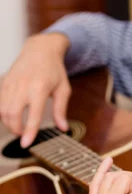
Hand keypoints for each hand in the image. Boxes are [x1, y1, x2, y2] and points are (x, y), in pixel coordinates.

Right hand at [0, 32, 70, 147]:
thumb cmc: (54, 70)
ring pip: (3, 110)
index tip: (26, 144)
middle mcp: (23, 86)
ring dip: (8, 123)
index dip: (29, 132)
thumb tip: (62, 128)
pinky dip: (2, 113)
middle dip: (16, 130)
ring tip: (18, 127)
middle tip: (23, 135)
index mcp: (40, 88)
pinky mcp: (4, 82)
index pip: (33, 115)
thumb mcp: (63, 89)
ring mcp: (11, 84)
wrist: (40, 49)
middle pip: (12, 115)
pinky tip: (11, 116)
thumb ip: (61, 110)